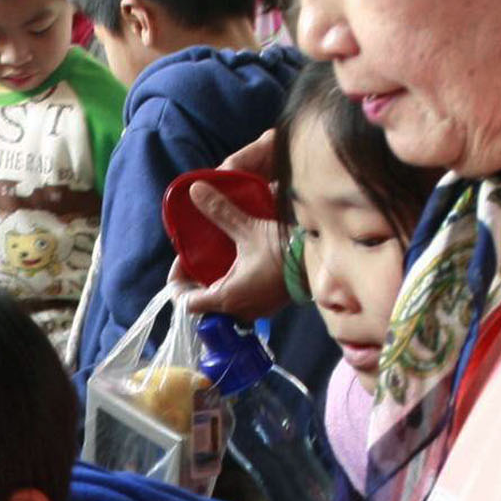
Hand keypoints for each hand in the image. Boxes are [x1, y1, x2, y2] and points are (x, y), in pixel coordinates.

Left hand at [180, 132, 291, 319]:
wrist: (323, 265)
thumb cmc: (285, 251)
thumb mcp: (249, 229)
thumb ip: (220, 211)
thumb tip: (194, 190)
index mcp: (226, 297)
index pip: (186, 302)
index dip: (178, 281)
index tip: (184, 259)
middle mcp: (237, 311)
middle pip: (201, 301)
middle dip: (195, 279)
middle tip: (197, 255)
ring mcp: (253, 311)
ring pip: (220, 302)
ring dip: (213, 282)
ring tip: (216, 256)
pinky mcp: (266, 306)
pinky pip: (239, 300)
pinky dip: (231, 284)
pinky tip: (237, 263)